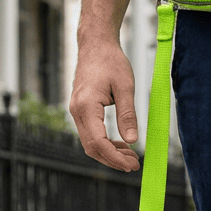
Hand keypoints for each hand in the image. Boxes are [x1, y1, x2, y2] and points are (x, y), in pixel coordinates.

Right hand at [69, 38, 140, 171]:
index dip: (115, 157)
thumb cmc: (111, 61)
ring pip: (90, 143)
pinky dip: (105, 143)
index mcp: (86, 106)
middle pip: (91, 147)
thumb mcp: (125, 87)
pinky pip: (91, 134)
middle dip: (112, 160)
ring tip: (131, 157)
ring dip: (110, 153)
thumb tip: (133, 141)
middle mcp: (77, 112)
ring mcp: (77, 112)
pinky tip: (122, 144)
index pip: (98, 142)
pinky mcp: (81, 111)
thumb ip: (128, 115)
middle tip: (134, 165)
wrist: (96, 45)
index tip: (132, 164)